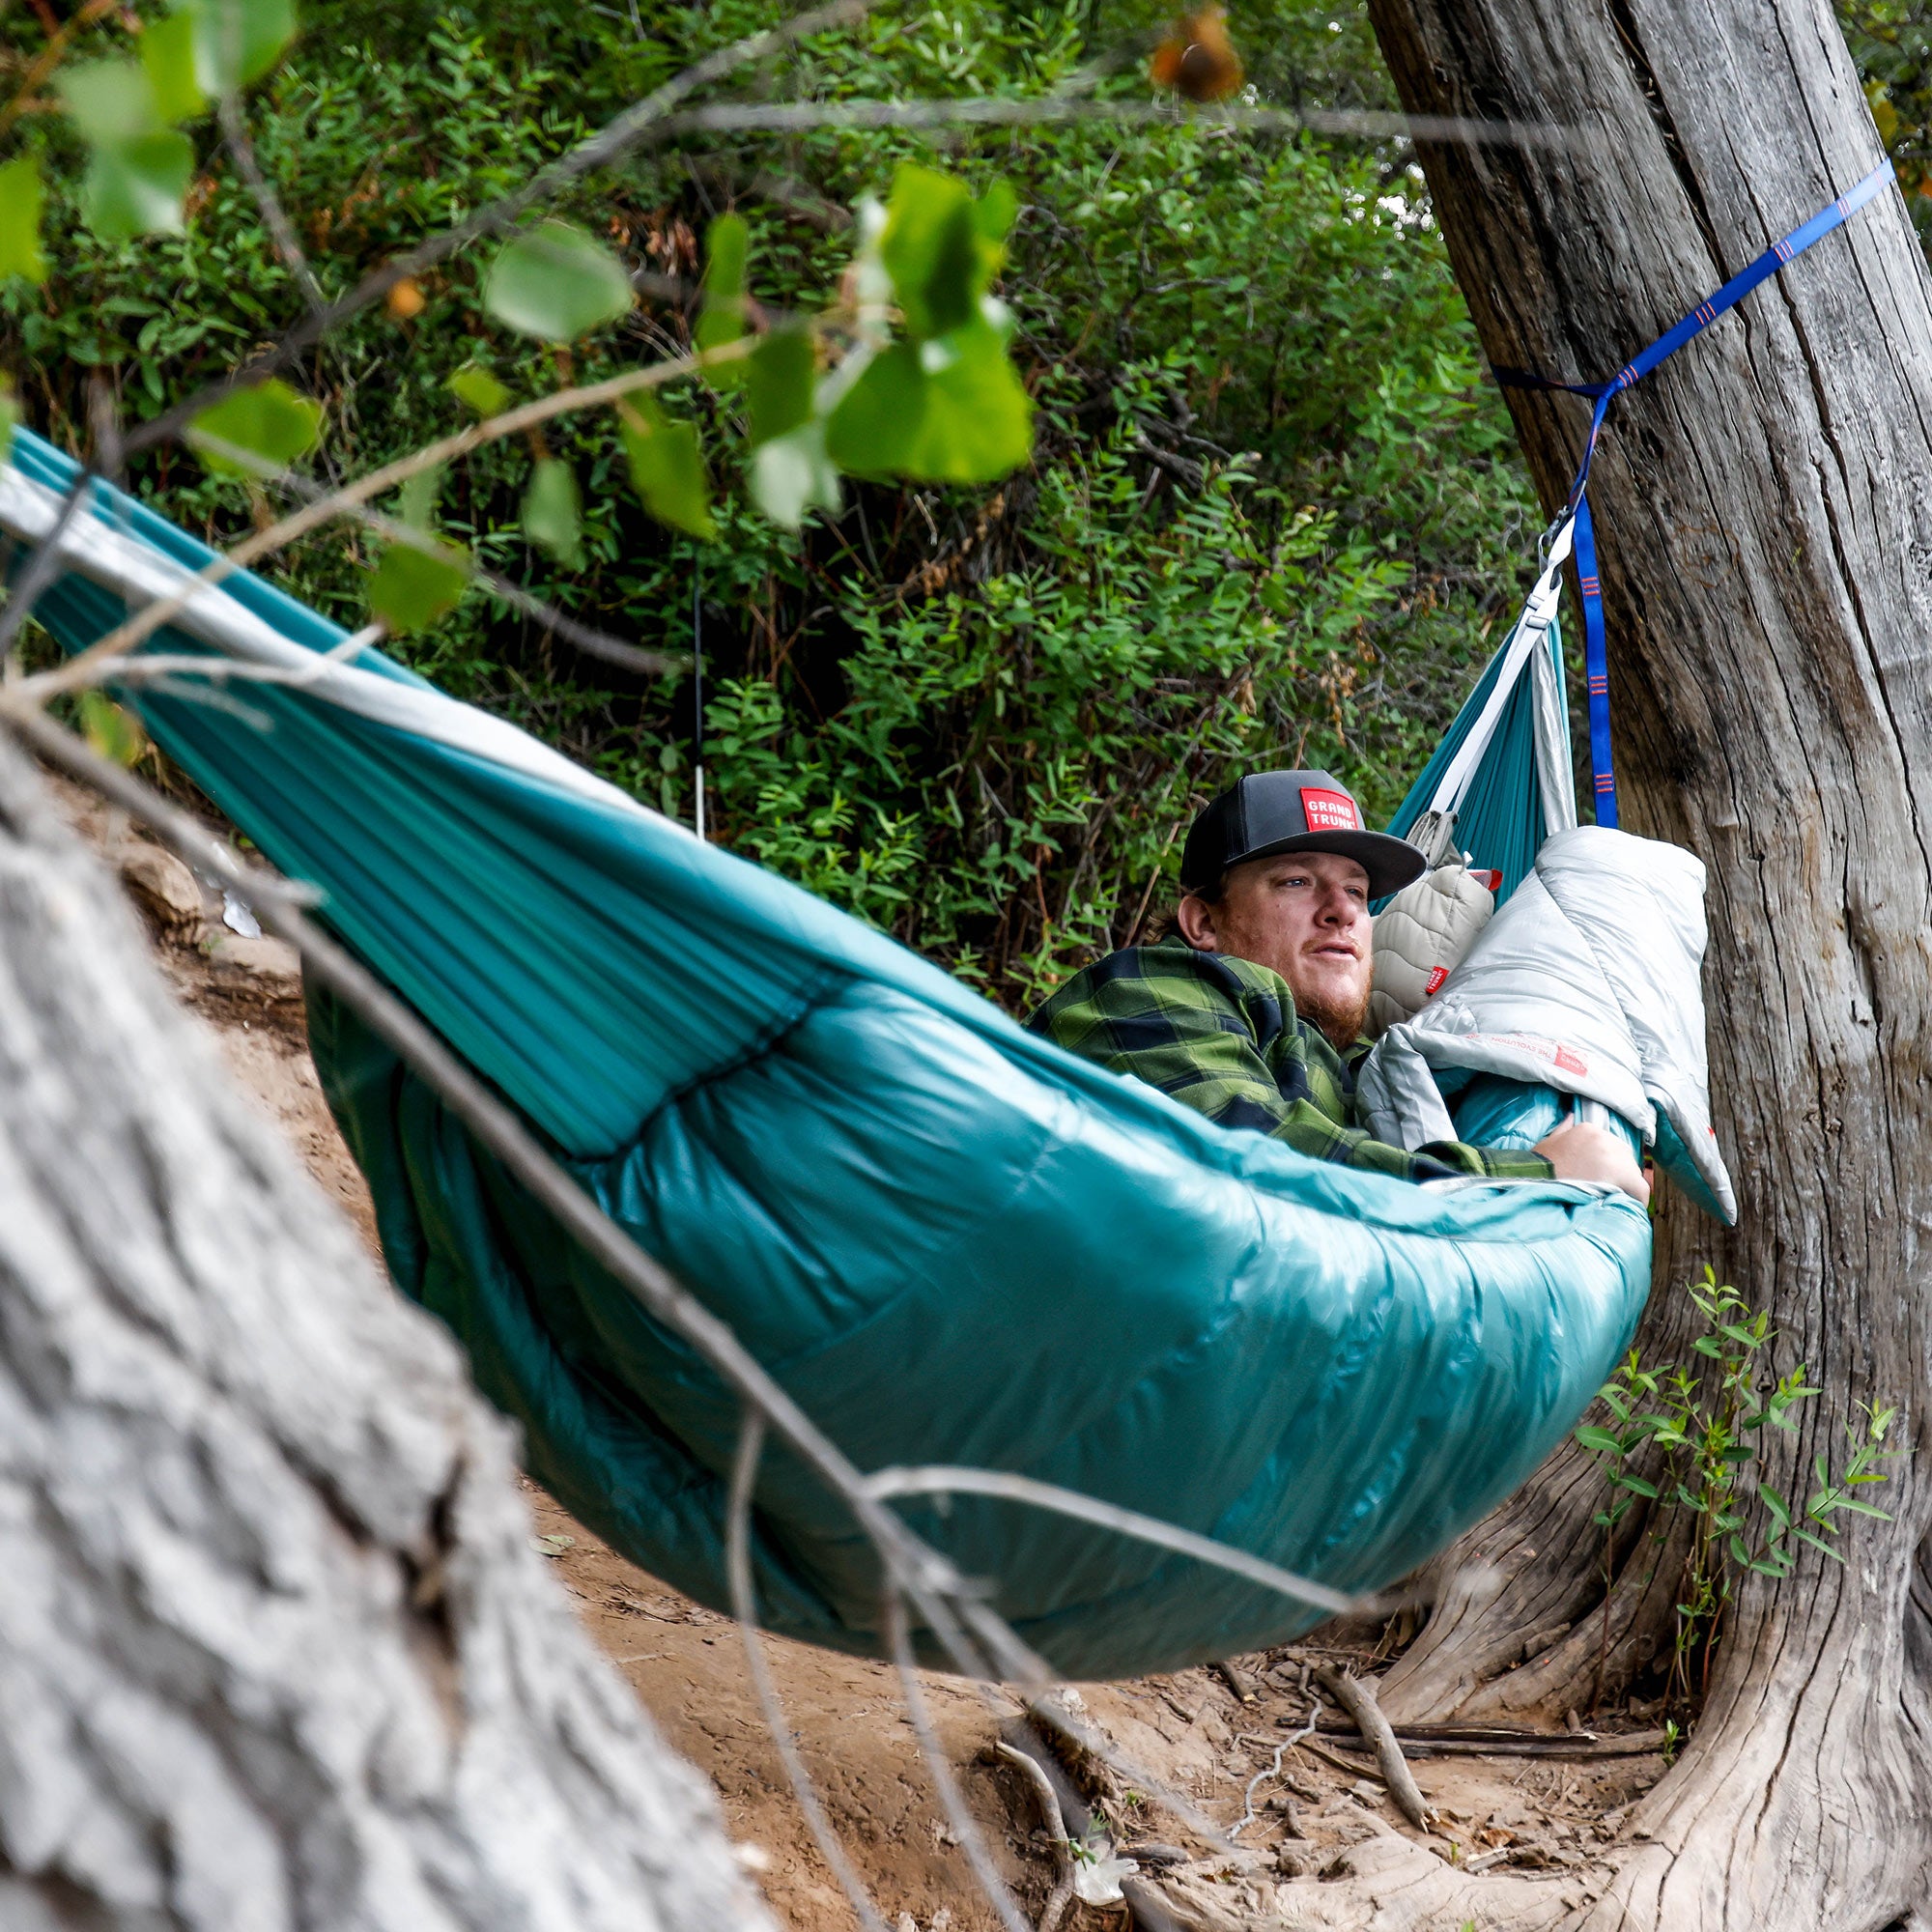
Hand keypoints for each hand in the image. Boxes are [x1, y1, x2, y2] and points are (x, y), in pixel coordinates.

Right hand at [1532, 1116, 1650, 1205]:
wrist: (1536, 1185)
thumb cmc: (1538, 1169)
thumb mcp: (1548, 1143)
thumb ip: (1563, 1129)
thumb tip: (1570, 1116)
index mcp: (1589, 1129)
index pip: (1610, 1146)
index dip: (1606, 1163)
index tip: (1599, 1176)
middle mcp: (1604, 1138)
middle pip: (1624, 1157)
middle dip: (1617, 1173)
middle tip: (1605, 1190)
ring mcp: (1613, 1156)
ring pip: (1632, 1173)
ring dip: (1625, 1186)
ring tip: (1610, 1200)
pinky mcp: (1621, 1175)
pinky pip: (1640, 1188)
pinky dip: (1637, 1199)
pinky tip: (1628, 1207)